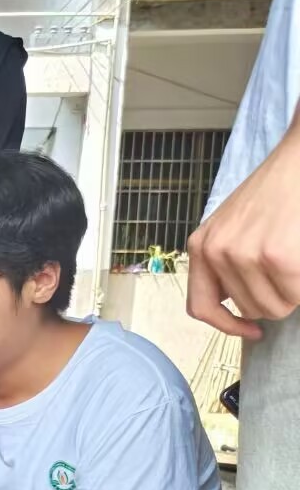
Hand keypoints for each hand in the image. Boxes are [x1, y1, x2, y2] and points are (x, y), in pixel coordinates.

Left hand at [187, 134, 299, 339]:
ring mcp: (243, 256)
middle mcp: (214, 252)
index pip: (200, 308)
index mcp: (200, 246)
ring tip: (296, 257)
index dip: (228, 325)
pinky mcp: (276, 257)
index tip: (251, 330)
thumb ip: (225, 262)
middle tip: (288, 268)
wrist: (299, 158)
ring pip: (273, 307)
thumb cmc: (274, 192)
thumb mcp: (233, 227)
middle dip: (274, 297)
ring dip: (292, 292)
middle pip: (248, 309)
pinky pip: (295, 295)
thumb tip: (235, 305)